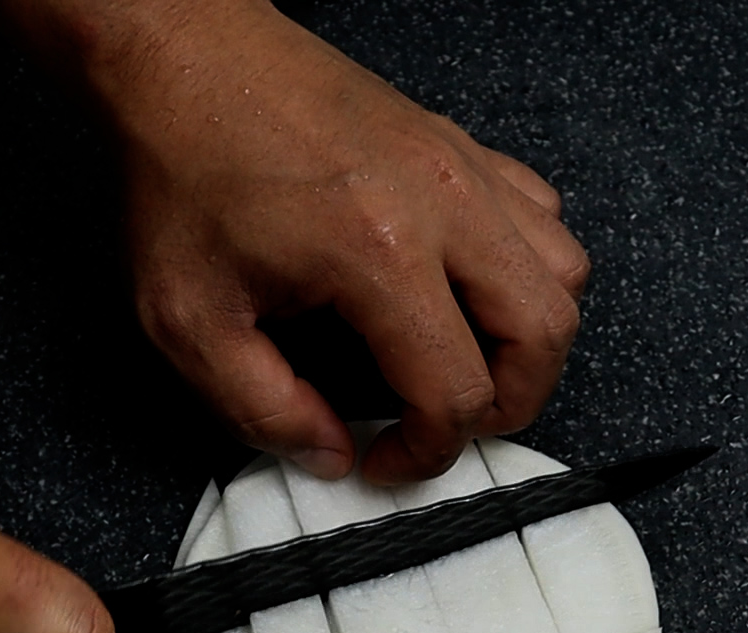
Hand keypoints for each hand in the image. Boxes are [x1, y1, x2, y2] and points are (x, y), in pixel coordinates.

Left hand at [0, 0, 589, 481]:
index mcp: (375, 253)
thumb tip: (331, 454)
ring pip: (563, 273)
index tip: (385, 460)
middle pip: (544, 334)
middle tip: (451, 425)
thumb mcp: (189, 318)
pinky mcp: (460, 142)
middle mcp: (440, 203)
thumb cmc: (183, 172)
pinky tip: (467, 288)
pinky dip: (527, 267)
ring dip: (529, 336)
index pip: (455, 390)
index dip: (426, 453)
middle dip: (509, 404)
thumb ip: (261, 406)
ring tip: (469, 361)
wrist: (186, 58)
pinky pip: (541, 215)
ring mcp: (461, 165)